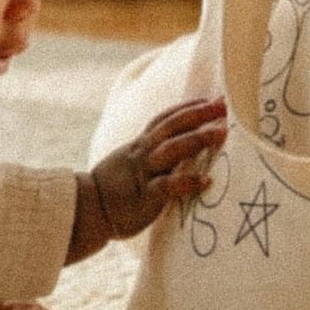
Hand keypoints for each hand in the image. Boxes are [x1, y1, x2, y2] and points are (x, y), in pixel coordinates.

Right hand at [69, 96, 227, 262]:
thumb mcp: (129, 161)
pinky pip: (167, 187)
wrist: (86, 210)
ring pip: (171, 150)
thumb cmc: (113, 188)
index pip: (165, 119)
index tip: (211, 99)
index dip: (188, 107)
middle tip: (223, 106)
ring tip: (221, 133)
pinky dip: (187, 181)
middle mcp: (143, 154)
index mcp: (140, 145)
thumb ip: (150, 152)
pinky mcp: (145, 198)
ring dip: (197, 139)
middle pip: (172, 127)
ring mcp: (143, 174)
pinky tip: (206, 181)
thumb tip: (177, 144)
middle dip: (199, 115)